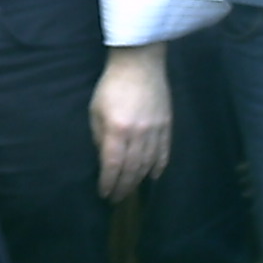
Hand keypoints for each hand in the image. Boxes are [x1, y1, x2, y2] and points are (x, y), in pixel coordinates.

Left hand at [91, 44, 171, 199]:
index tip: (104, 194)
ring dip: (138, 180)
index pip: (113, 164)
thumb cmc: (111, 85)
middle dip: (123, 187)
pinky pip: (164, 152)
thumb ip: (99, 137)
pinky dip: (158, 167)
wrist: (139, 64)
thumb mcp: (96, 110)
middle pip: (131, 169)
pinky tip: (151, 177)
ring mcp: (155, 130)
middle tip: (116, 198)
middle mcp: (138, 133)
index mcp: (117, 129)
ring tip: (130, 190)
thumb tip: (104, 160)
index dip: (108, 183)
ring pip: (148, 164)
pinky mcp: (167, 125)